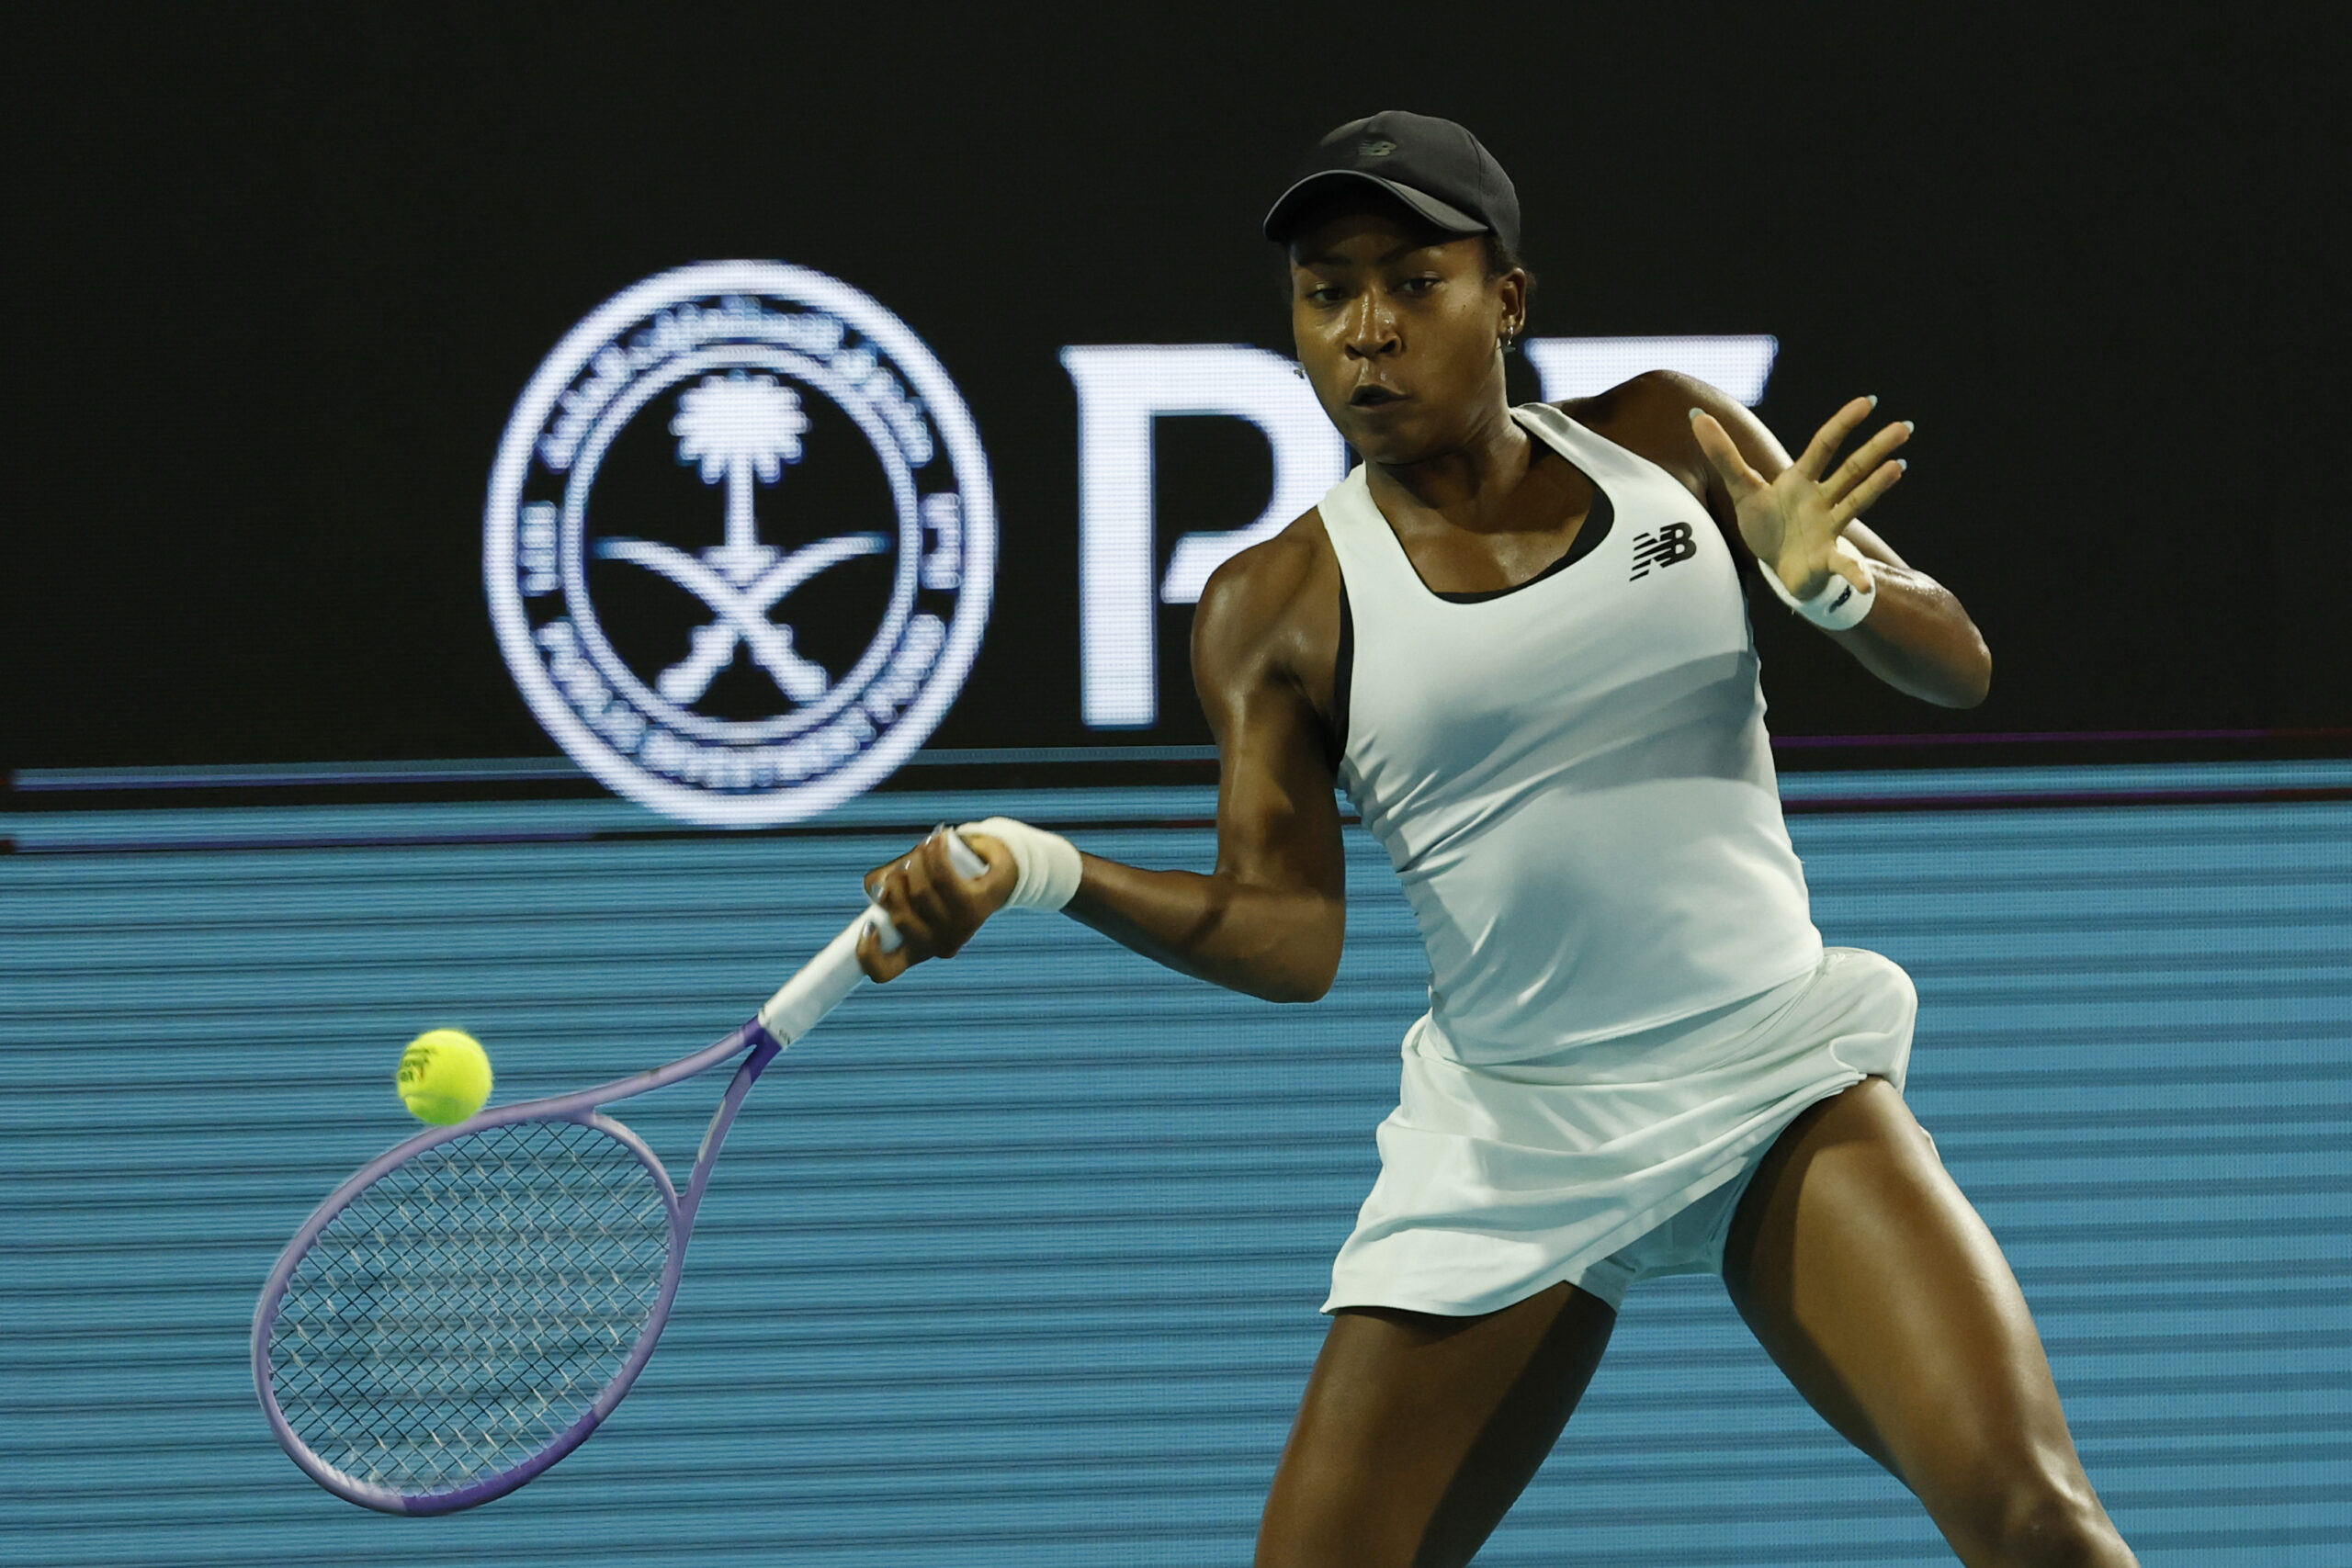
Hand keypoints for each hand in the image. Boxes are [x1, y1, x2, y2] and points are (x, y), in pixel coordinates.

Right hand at [855, 829, 1016, 981]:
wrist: (994, 870)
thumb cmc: (941, 881)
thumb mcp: (908, 887)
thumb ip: (885, 888)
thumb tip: (879, 888)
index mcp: (915, 950)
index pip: (883, 971)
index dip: (866, 952)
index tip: (869, 923)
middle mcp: (938, 947)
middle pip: (900, 916)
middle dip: (894, 881)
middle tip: (904, 866)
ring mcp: (959, 930)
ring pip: (920, 892)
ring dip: (916, 861)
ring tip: (924, 848)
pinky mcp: (976, 907)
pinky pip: (944, 877)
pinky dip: (935, 853)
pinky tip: (936, 840)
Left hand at [1691, 397, 1909, 599]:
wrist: (1776, 566)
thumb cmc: (1765, 525)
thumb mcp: (1741, 489)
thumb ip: (1723, 454)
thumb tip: (1697, 415)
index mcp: (1801, 480)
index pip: (1825, 445)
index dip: (1843, 423)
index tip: (1867, 402)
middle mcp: (1822, 499)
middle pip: (1851, 469)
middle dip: (1876, 448)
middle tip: (1903, 427)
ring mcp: (1829, 527)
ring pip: (1856, 502)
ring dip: (1876, 487)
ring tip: (1898, 468)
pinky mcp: (1827, 558)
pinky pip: (1844, 566)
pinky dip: (1856, 576)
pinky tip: (1865, 585)